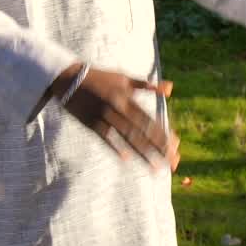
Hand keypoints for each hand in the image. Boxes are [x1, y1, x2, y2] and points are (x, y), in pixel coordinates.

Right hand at [50, 63, 180, 171]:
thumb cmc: (100, 78)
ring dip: (143, 154)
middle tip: (172, 162)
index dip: (163, 133)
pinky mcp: (91, 123)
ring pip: (127, 138)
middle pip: (142, 131)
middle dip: (159, 148)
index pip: (149, 119)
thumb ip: (147, 86)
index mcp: (127, 98)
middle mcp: (117, 108)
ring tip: (156, 168)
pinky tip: (128, 159)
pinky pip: (105, 138)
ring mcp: (104, 116)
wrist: (68, 78)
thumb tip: (171, 88)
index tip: (176, 146)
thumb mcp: (124, 78)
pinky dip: (116, 148)